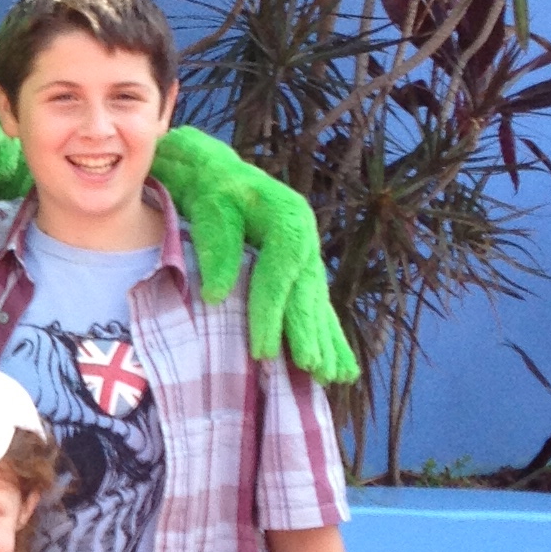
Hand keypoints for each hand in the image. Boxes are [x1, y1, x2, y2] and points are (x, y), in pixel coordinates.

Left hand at [151, 126, 359, 385]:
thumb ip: (216, 250)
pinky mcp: (303, 271)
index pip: (280, 275)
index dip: (270, 314)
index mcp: (288, 219)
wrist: (218, 174)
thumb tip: (215, 295)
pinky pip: (317, 308)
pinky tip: (340, 366)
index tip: (261, 352)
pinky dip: (328, 337)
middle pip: (306, 293)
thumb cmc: (211, 190)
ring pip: (317, 304)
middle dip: (306, 334)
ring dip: (325, 342)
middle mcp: (306, 239)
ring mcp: (308, 256)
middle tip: (308, 369)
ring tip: (333, 377)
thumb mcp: (209, 210)